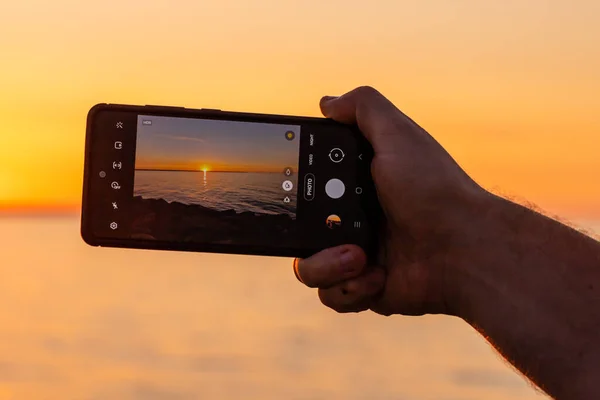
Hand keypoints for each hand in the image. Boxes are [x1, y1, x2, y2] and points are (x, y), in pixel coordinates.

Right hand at [294, 86, 486, 316]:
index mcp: (354, 187)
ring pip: (308, 269)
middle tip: (334, 229)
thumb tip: (327, 102)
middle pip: (298, 231)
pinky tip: (377, 276)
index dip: (295, 193)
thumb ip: (362, 108)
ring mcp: (356, 257)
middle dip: (308, 235)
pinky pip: (332, 296)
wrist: (465, 248)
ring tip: (360, 258)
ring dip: (327, 266)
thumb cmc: (434, 188)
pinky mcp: (365, 288)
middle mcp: (352, 221)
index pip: (306, 190)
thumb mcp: (398, 134)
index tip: (295, 195)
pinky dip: (350, 289)